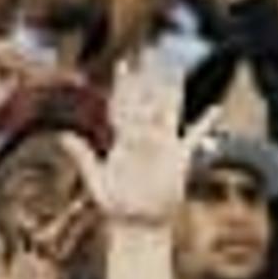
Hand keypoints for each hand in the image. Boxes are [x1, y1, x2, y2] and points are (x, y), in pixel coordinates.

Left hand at [64, 53, 190, 231]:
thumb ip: (82, 156)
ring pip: (169, 112)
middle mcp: (143, 139)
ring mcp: (163, 146)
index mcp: (122, 141)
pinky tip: (216, 109)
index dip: (123, 84)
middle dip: (149, 78)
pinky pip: (195, 138)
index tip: (123, 63)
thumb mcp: (96, 180)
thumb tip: (61, 136)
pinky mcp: (180, 159)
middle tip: (151, 52)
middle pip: (147, 101)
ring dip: (172, 91)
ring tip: (176, 70)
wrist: (138, 225)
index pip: (123, 105)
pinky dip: (206, 124)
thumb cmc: (115, 206)